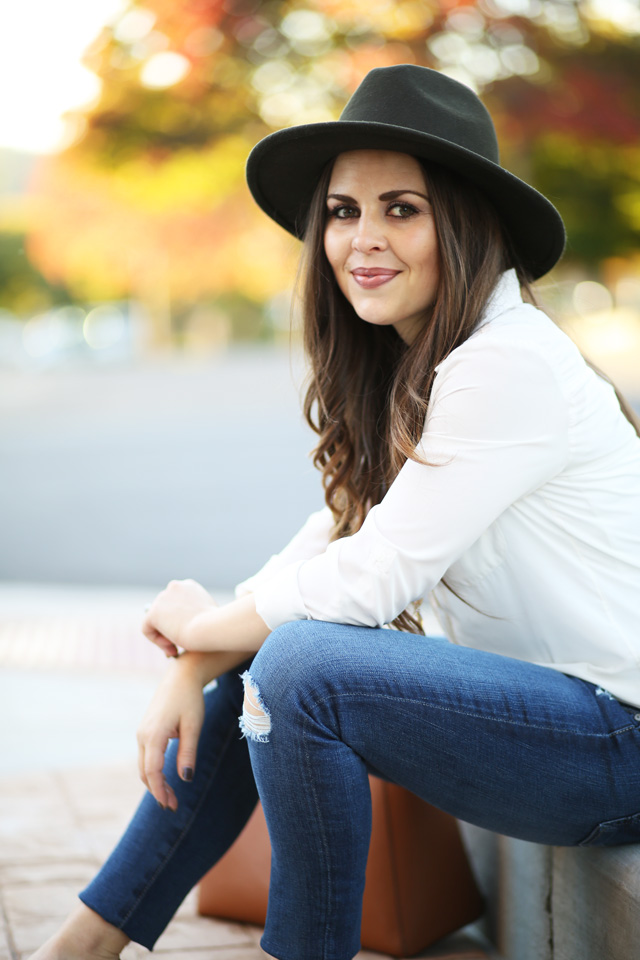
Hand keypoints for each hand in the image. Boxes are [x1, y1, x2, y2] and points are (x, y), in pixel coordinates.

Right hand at [136, 656, 205, 809]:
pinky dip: (154, 772)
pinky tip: (166, 780)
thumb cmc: (190, 699)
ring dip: (155, 783)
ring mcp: (142, 733)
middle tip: (173, 807)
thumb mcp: (193, 726)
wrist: (181, 676)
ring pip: (144, 766)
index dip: (160, 791)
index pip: (152, 771)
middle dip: (157, 791)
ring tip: (172, 797)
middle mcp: (143, 735)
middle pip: (145, 772)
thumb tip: (184, 779)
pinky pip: (146, 757)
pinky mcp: (145, 732)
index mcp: (154, 734)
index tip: (169, 805)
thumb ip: (188, 753)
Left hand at [142, 579, 217, 657]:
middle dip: (170, 627)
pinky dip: (157, 641)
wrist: (211, 627)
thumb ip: (199, 615)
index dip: (179, 619)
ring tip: (176, 648)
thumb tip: (192, 624)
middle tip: (180, 644)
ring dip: (165, 635)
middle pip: (164, 610)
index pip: (176, 602)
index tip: (188, 633)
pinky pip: (147, 629)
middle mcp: (175, 586)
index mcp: (189, 585)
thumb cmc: (218, 626)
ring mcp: (162, 598)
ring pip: (155, 621)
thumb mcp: (211, 616)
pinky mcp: (153, 612)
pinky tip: (172, 647)